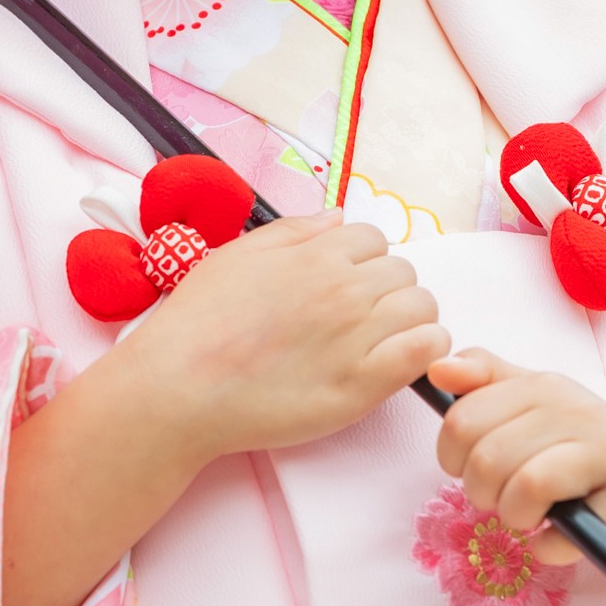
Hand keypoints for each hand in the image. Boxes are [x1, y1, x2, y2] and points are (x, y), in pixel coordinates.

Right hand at [114, 213, 450, 464]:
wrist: (178, 388)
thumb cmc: (196, 324)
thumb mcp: (236, 256)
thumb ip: (293, 232)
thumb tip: (338, 217)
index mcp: (315, 254)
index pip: (372, 240)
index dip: (360, 263)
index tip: (341, 289)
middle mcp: (343, 288)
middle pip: (401, 272)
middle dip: (385, 291)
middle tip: (354, 322)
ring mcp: (358, 335)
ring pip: (422, 308)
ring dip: (408, 320)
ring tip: (378, 343)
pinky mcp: (364, 384)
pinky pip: (426, 349)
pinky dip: (424, 350)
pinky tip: (400, 362)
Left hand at [429, 351, 605, 564]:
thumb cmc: (582, 441)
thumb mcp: (533, 401)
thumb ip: (484, 379)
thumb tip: (438, 368)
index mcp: (546, 386)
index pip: (462, 420)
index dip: (450, 455)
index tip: (467, 466)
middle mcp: (582, 413)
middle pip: (489, 458)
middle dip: (481, 492)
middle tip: (498, 498)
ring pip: (528, 488)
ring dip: (513, 517)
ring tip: (528, 515)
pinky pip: (563, 537)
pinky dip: (547, 548)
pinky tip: (557, 535)